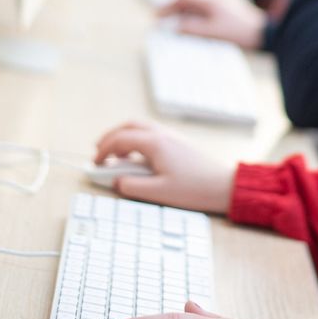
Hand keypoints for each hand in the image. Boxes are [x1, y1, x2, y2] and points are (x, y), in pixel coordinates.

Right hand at [94, 123, 234, 213]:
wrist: (223, 185)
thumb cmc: (194, 189)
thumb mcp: (158, 192)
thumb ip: (132, 186)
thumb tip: (117, 181)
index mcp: (155, 143)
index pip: (120, 139)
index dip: (103, 150)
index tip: (94, 163)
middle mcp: (162, 134)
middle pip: (129, 126)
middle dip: (111, 137)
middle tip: (99, 153)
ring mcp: (171, 136)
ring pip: (140, 127)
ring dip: (124, 137)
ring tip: (116, 156)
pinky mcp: (178, 143)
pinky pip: (151, 134)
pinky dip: (137, 140)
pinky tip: (136, 158)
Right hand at [159, 0, 265, 50]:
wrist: (266, 34)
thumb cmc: (240, 32)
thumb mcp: (212, 32)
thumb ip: (192, 29)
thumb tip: (174, 27)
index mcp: (210, 0)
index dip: (168, 6)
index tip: (157, 16)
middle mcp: (215, 0)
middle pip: (189, 2)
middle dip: (173, 11)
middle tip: (161, 21)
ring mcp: (221, 6)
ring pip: (197, 9)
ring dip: (184, 16)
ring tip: (173, 29)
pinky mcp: (227, 14)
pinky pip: (205, 15)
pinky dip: (194, 21)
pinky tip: (192, 32)